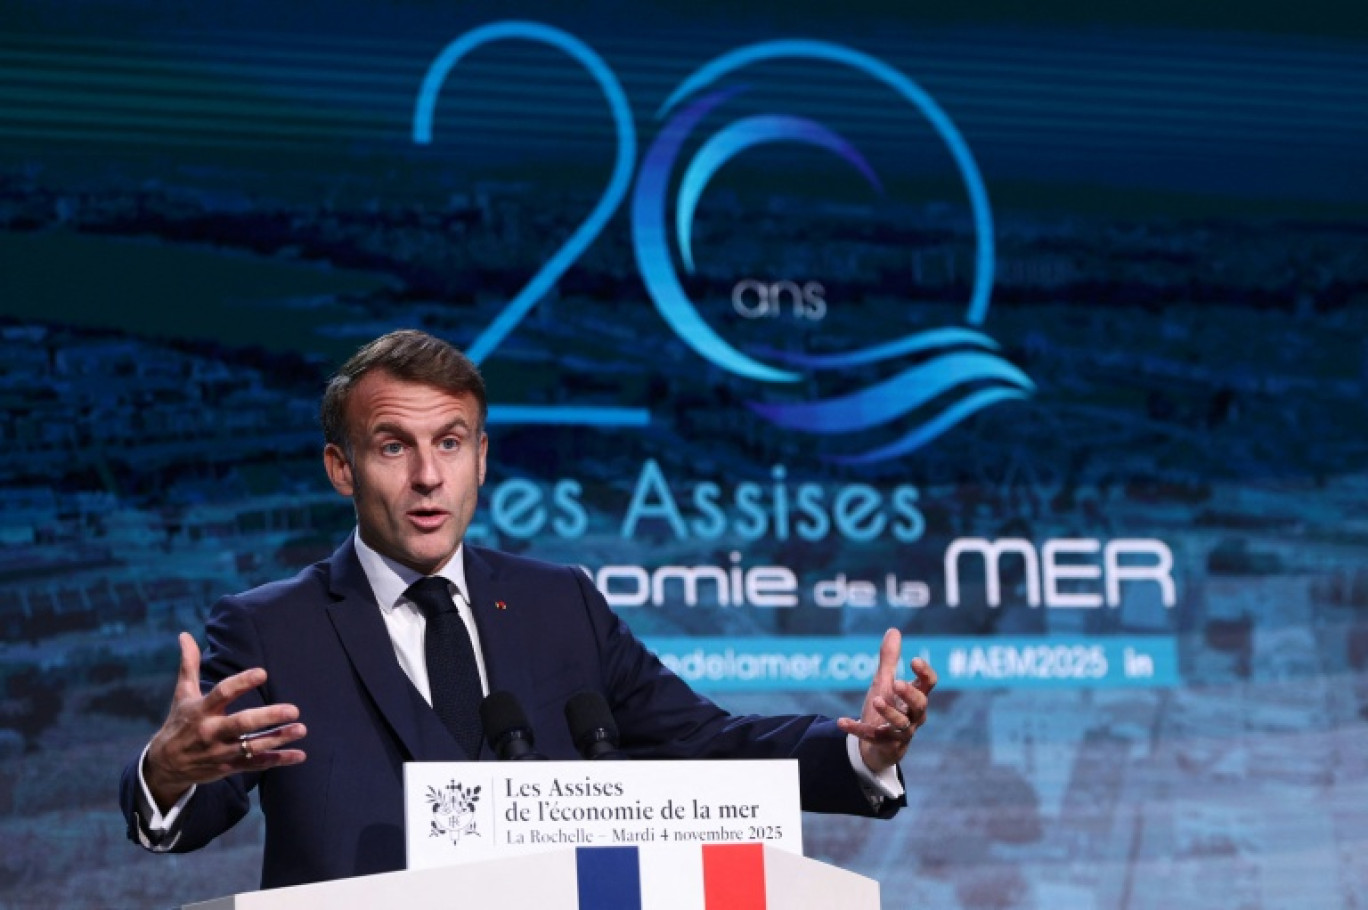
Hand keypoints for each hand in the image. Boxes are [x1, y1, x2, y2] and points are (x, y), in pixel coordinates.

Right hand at [143, 633, 306, 810]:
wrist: (165, 766)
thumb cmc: (179, 723)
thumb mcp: (182, 694)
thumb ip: (189, 665)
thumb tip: (185, 634)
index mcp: (201, 710)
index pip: (222, 694)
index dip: (242, 683)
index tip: (263, 673)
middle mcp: (211, 731)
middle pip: (241, 724)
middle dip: (267, 717)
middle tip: (294, 709)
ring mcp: (221, 751)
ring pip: (253, 746)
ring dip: (278, 738)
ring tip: (301, 728)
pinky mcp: (230, 766)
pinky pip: (257, 764)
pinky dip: (279, 760)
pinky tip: (300, 754)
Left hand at [836, 628, 935, 774]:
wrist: (878, 745)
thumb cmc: (888, 707)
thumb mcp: (886, 681)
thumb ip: (890, 659)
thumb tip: (893, 630)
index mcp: (916, 697)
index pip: (929, 685)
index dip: (925, 673)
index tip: (914, 660)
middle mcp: (913, 716)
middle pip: (920, 705)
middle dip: (910, 694)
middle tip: (897, 683)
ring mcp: (900, 732)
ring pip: (901, 724)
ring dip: (889, 712)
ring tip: (876, 699)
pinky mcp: (884, 744)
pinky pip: (872, 737)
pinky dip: (857, 729)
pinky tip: (841, 721)